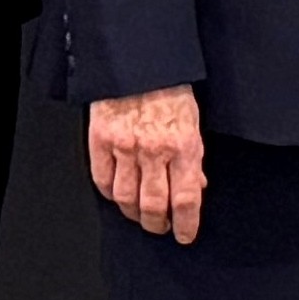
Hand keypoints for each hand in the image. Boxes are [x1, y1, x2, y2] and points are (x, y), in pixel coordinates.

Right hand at [90, 85, 209, 242]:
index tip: (186, 235)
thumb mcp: (193, 122)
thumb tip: (198, 186)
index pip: (186, 199)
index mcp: (184, 146)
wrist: (137, 64)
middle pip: (155, 206)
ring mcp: (124, 148)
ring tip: (140, 217)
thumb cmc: (169, 90)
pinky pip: (103, 181)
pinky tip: (118, 197)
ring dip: (134, 214)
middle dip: (159, 225)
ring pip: (127, 199)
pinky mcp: (101, 142)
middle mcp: (154, 151)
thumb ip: (194, 157)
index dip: (187, 224)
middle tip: (162, 228)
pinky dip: (111, 195)